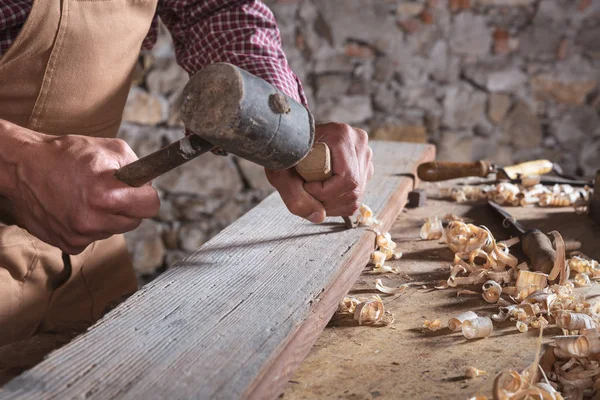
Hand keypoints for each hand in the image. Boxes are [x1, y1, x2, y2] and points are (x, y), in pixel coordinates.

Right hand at [4, 124, 159, 253]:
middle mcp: (93, 220)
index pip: (151, 206)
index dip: (147, 195)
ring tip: (89, 197)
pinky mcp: (69, 244)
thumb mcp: (110, 148)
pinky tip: (76, 208)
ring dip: (109, 216)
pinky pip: (95, 238)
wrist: (22, 168)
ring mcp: (80, 235)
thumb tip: (149, 185)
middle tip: (112, 191)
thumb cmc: (65, 154)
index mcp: (107, 195)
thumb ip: (138, 167)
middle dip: (129, 207)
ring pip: (115, 230)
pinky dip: (91, 225)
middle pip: (135, 221)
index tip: (140, 190)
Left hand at [266, 123, 373, 222]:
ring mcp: (364, 156)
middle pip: (353, 189)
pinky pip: (356, 198)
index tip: (304, 187)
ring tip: (310, 193)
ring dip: (331, 204)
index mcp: (342, 135)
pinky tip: (320, 195)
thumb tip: (319, 217)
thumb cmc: (282, 153)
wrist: (287, 143)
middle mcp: (359, 143)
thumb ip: (295, 196)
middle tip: (305, 193)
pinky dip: (336, 204)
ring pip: (356, 196)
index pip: (347, 178)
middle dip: (327, 201)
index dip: (325, 192)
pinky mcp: (363, 168)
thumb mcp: (280, 173)